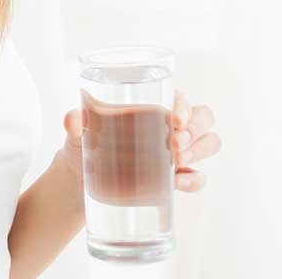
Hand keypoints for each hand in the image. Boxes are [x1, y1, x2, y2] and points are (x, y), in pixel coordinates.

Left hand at [56, 89, 220, 193]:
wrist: (82, 177)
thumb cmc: (85, 141)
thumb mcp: (78, 129)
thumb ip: (75, 121)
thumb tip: (71, 120)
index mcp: (152, 104)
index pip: (180, 98)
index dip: (185, 106)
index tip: (175, 120)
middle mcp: (171, 126)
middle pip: (203, 117)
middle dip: (196, 129)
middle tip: (175, 144)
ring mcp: (178, 152)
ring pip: (209, 142)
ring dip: (200, 150)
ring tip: (177, 160)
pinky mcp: (176, 177)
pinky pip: (199, 177)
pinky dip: (195, 179)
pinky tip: (178, 182)